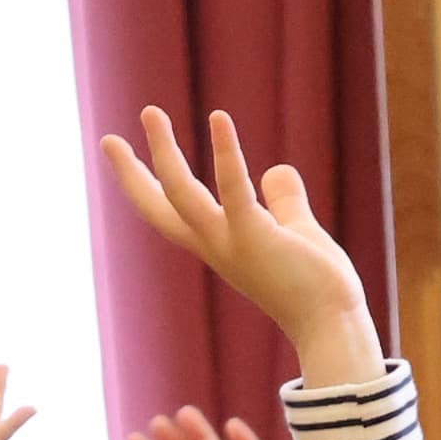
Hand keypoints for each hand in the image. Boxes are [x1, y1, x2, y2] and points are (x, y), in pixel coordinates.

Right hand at [102, 108, 381, 384]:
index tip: (122, 160)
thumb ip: (284, 202)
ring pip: (181, 194)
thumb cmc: (318, 288)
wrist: (333, 327)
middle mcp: (215, 246)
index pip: (173, 214)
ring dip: (162, 152)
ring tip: (150, 112)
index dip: (146, 187)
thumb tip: (276, 170)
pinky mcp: (254, 237)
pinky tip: (218, 118)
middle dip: (130, 175)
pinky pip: (232, 189)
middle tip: (108, 139)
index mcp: (219, 246)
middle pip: (160, 207)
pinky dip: (225, 153)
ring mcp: (230, 243)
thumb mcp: (296, 234)